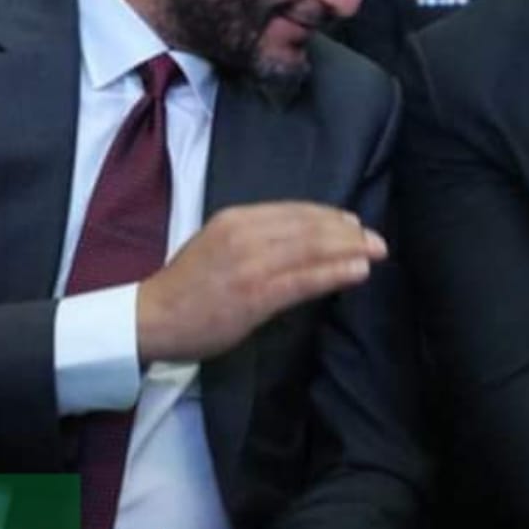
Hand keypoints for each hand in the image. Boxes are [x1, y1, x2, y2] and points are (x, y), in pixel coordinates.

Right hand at [136, 202, 386, 362]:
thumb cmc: (187, 286)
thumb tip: (297, 237)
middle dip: (348, 232)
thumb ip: (254, 236)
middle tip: (376, 239)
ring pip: (312, 249)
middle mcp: (245, 234)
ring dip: (350, 249)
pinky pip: (305, 280)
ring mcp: (251, 264)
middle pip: (309, 226)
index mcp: (235, 218)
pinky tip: (358, 271)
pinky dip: (335, 272)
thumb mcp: (217, 244)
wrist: (151, 317)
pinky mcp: (256, 295)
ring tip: (376, 251)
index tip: (353, 222)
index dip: (329, 216)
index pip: (294, 211)